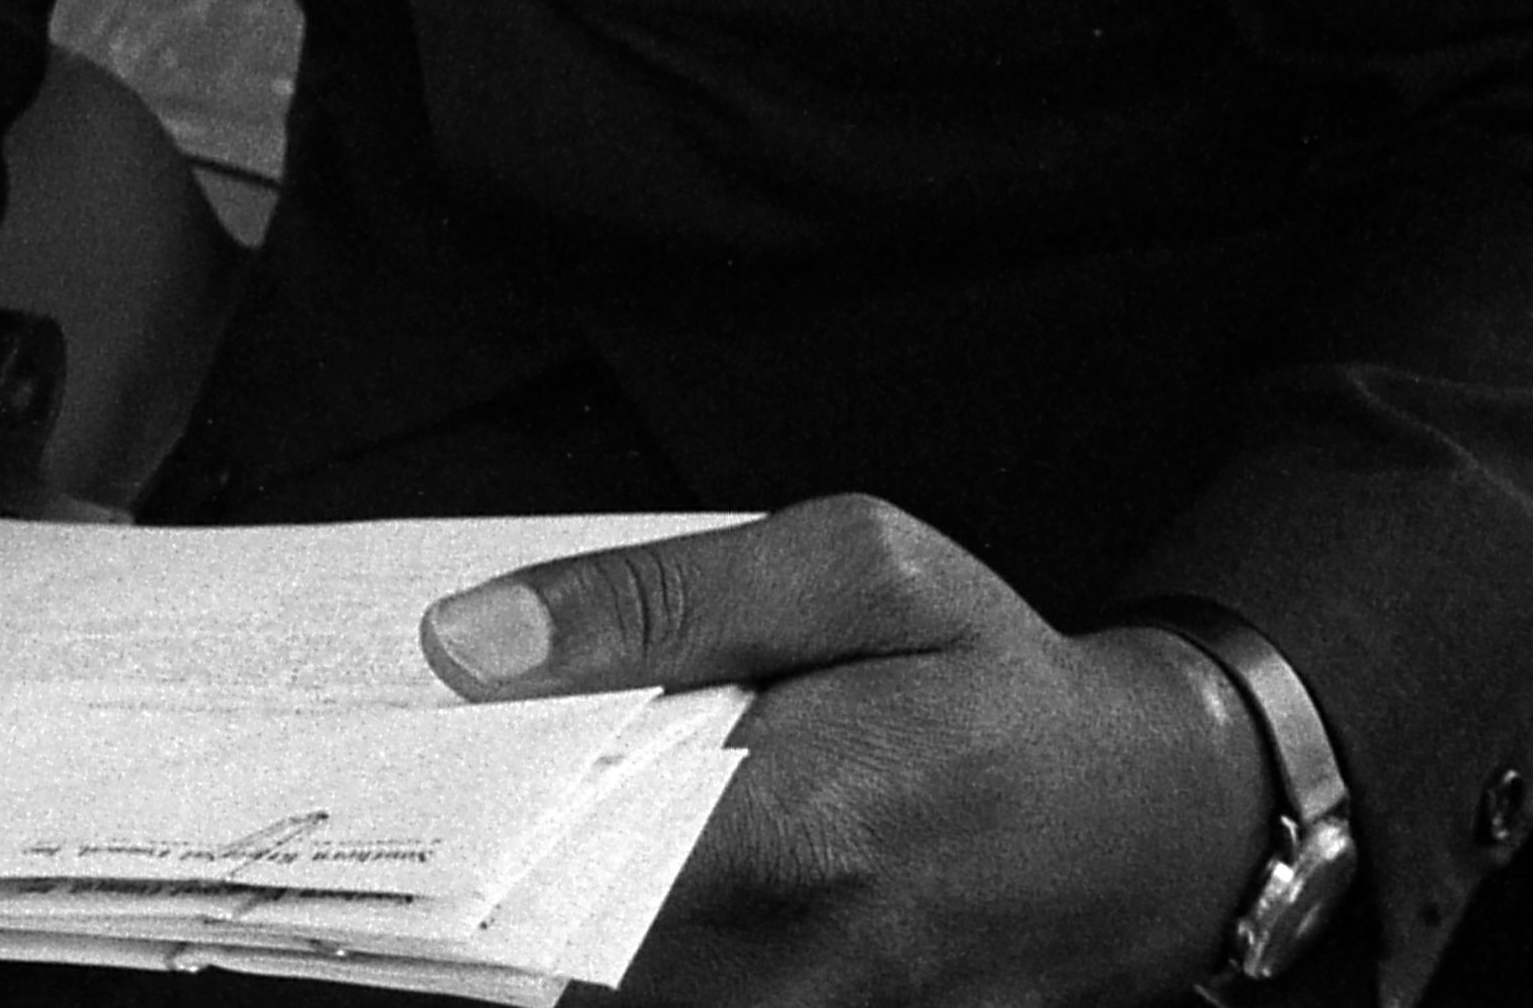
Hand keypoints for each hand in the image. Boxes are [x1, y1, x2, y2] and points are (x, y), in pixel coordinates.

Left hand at [419, 499, 1260, 1007]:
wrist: (1152, 829)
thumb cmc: (997, 678)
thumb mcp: (855, 568)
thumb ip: (657, 601)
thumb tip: (465, 644)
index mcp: (801, 821)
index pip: (557, 852)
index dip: (454, 819)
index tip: (381, 776)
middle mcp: (799, 960)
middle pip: (561, 953)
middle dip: (485, 880)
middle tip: (411, 806)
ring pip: (608, 998)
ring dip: (541, 925)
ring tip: (499, 839)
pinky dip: (612, 959)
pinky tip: (589, 886)